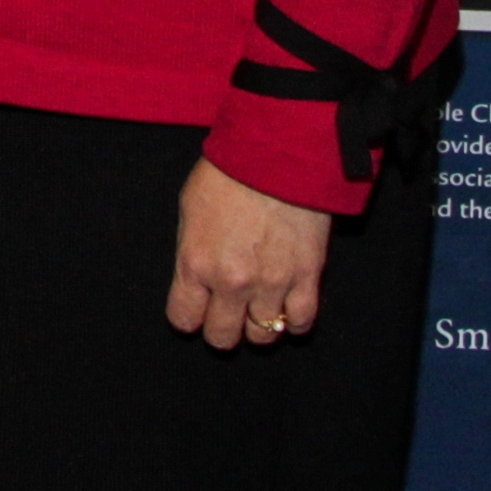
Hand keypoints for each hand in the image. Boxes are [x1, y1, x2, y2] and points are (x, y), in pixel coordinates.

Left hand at [165, 155, 333, 351]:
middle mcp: (231, 282)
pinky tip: (288, 309)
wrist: (278, 153)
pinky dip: (294, 321)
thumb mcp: (190, 210)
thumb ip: (193, 250)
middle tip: (228, 312)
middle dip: (222, 329)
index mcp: (195, 263)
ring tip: (259, 307)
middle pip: (222, 337)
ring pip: (263, 335)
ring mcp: (271, 283)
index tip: (196, 308)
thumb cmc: (228, 173)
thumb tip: (197, 276)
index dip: (189, 316)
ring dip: (259, 326)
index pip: (184, 319)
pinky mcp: (307, 276)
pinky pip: (301, 321)